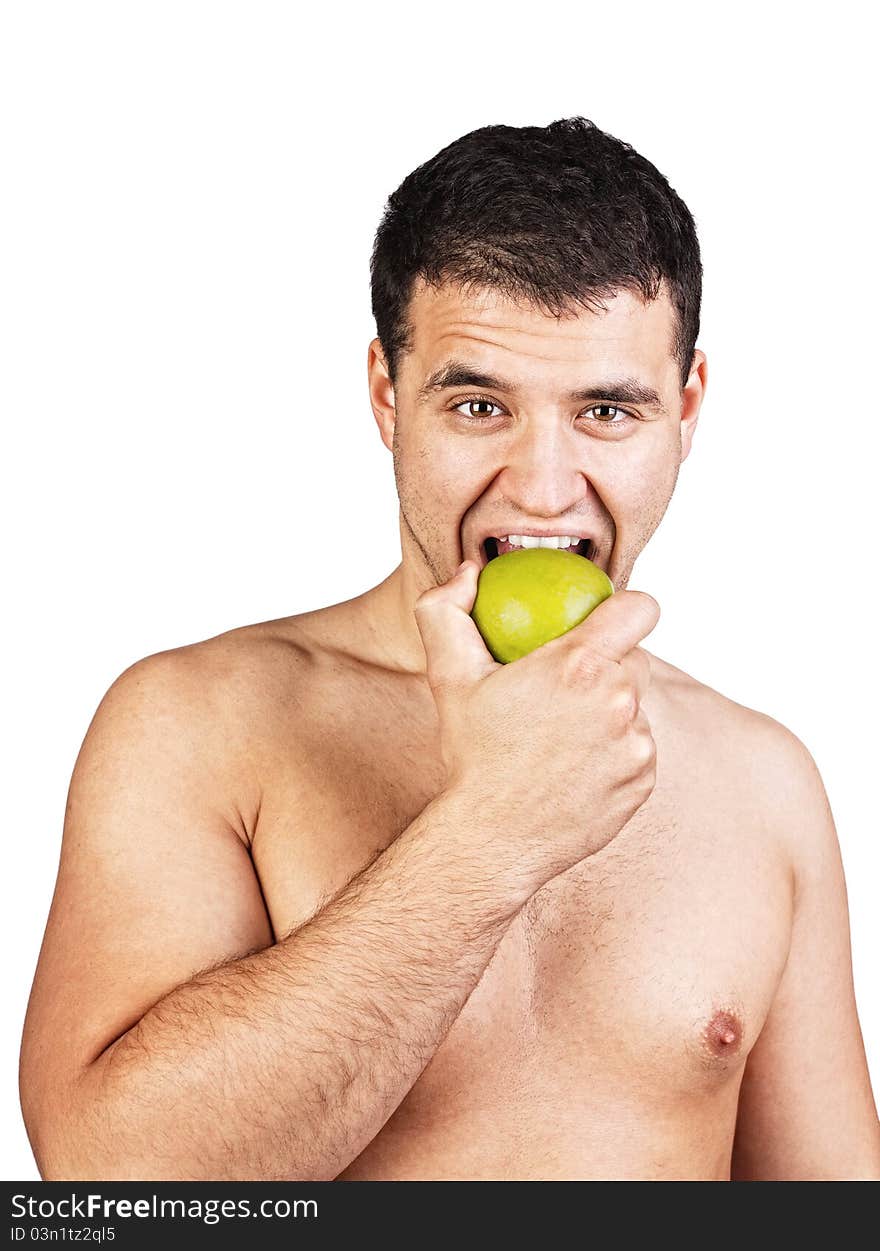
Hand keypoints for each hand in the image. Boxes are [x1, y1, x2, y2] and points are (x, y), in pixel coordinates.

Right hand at [414, 560, 659, 897]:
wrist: (492, 839)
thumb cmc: (470, 754)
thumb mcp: (447, 676)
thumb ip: (448, 609)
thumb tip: (470, 572)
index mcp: (579, 665)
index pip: (639, 608)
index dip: (626, 607)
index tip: (605, 619)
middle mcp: (618, 700)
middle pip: (635, 659)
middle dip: (608, 664)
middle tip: (566, 686)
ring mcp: (636, 744)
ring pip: (636, 707)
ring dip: (610, 711)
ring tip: (563, 733)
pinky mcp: (643, 780)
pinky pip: (637, 749)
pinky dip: (614, 752)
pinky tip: (574, 766)